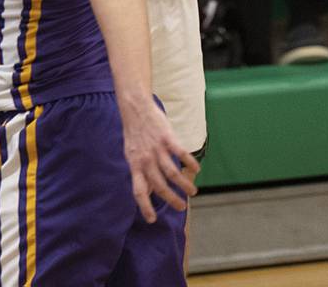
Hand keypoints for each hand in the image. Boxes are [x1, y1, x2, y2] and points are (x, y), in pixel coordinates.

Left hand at [120, 94, 198, 222]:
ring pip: (172, 173)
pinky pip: (180, 154)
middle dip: (172, 199)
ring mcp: (157, 149)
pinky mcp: (167, 138)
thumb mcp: (132, 154)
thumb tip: (148, 191)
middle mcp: (146, 159)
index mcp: (135, 165)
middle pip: (160, 186)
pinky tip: (196, 169)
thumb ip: (140, 172)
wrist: (136, 108)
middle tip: (182, 207)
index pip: (139, 191)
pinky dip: (189, 163)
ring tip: (192, 192)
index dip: (145, 206)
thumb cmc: (134, 133)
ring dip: (184, 185)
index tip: (152, 220)